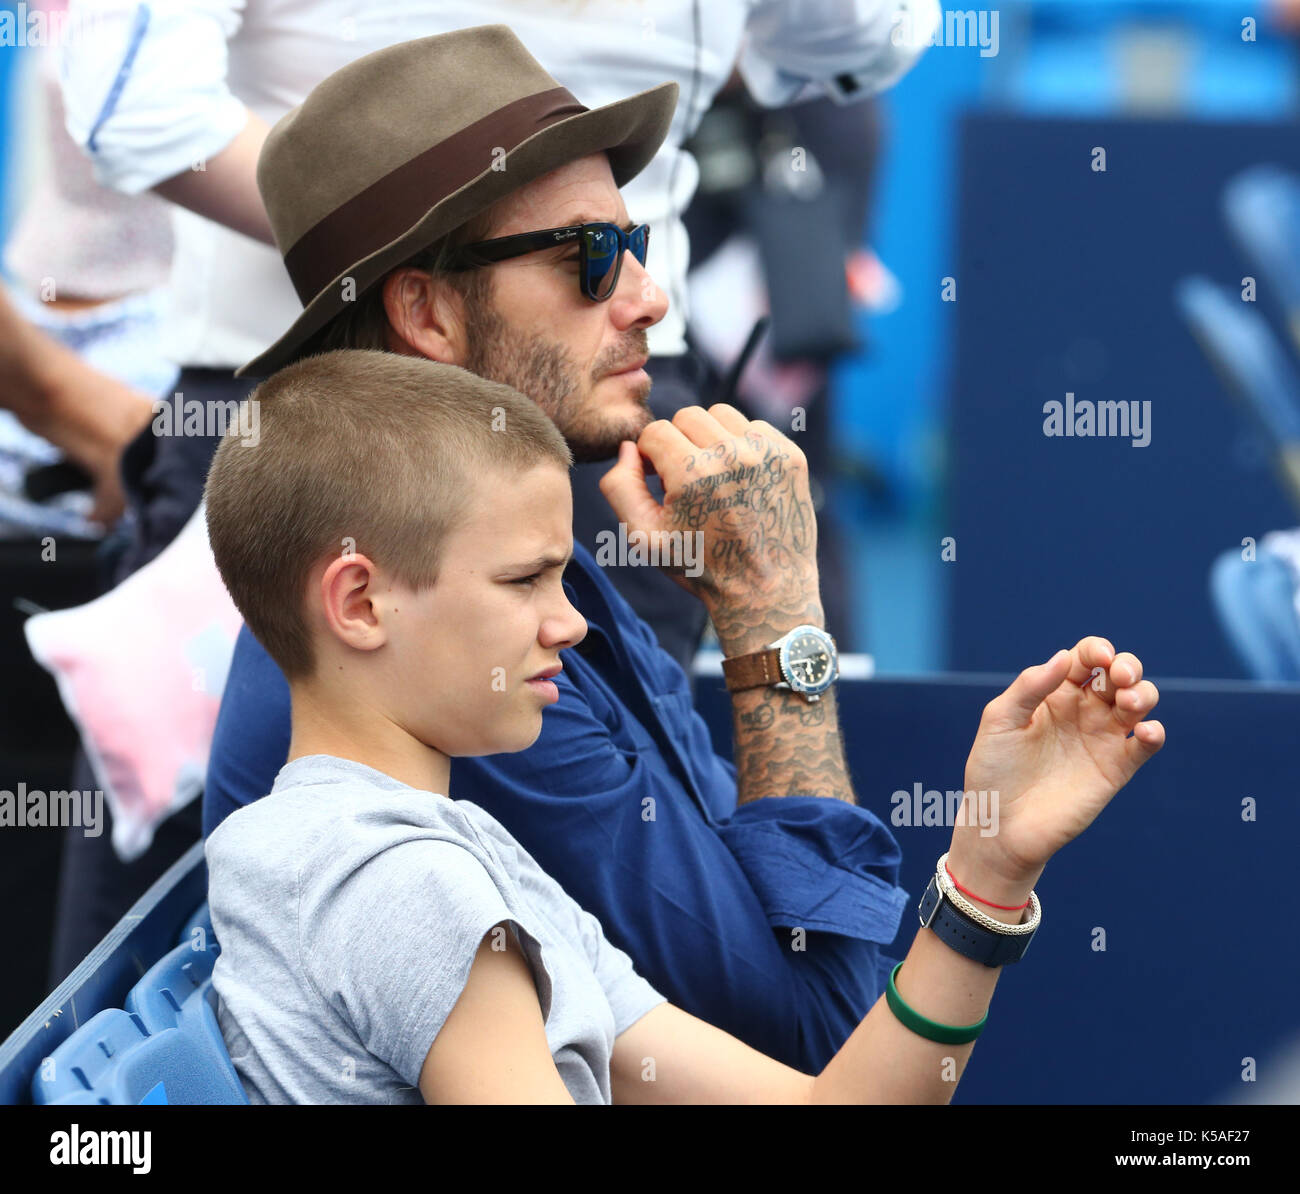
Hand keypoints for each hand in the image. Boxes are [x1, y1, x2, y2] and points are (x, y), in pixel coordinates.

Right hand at [599, 405, 820, 646]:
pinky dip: (742, 446)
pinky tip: (740, 479)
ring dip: (710, 439)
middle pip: (688, 416)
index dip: (650, 456)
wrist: (765, 589)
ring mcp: (767, 454)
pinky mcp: (790, 456)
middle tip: (685, 480)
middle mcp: (732, 456)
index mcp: (692, 475)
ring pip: (721, 415)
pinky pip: (754, 428)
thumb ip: (620, 487)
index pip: (655, 431)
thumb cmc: (700, 565)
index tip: (659, 481)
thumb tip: (629, 447)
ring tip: (712, 476)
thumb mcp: (644, 538)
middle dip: (679, 443)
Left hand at [947, 637, 1164, 902]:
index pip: (1083, 659)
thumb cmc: (993, 771)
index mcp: (1052, 694)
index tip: (1099, 656)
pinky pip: (1145, 745)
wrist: (1001, 826)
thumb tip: (1063, 657)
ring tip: (1128, 703)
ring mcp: (1101, 739)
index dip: (1096, 649)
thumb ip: (1029, 687)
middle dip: (1127, 666)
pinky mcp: (1116, 769)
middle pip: (1118, 674)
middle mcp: (1082, 711)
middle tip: (1119, 677)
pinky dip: (1155, 733)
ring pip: (1139, 703)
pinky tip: (1146, 732)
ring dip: (1144, 693)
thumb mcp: (1000, 721)